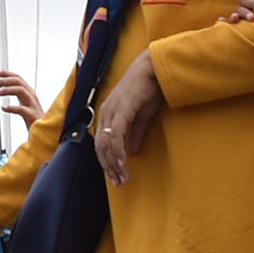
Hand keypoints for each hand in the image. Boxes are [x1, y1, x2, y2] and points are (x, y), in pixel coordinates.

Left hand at [0, 69, 44, 128]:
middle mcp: (31, 96)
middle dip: (5, 80)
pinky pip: (21, 109)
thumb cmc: (33, 117)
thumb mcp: (24, 102)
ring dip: (7, 90)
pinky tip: (4, 108)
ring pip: (21, 90)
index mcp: (29, 92)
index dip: (7, 73)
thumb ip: (16, 94)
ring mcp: (32, 105)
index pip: (18, 78)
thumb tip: (2, 88)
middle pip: (18, 81)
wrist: (44, 130)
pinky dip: (11, 107)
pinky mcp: (32, 115)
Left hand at [91, 56, 167, 184]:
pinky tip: (123, 162)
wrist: (153, 69)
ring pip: (106, 143)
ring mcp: (111, 111)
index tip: (116, 177)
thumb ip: (135, 133)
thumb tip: (132, 151)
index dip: (107, 162)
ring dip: (114, 163)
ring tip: (123, 177)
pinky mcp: (121, 109)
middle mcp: (105, 113)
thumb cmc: (148, 89)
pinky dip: (118, 150)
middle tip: (119, 182)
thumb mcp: (142, 116)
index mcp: (108, 115)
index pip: (101, 144)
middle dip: (109, 167)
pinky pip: (116, 134)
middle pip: (100, 147)